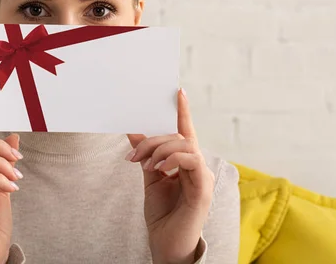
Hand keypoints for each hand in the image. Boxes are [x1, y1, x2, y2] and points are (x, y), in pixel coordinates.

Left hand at [126, 89, 213, 263]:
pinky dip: (171, 159)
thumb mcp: (149, 177)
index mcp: (185, 162)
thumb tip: (132, 130)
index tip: (177, 91)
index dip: (182, 111)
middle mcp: (197, 166)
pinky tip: (158, 169)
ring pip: (183, 145)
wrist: (166, 244)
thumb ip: (144, 154)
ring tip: (145, 165)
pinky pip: (191, 160)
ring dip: (159, 150)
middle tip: (134, 155)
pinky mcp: (203, 188)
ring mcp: (202, 176)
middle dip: (152, 140)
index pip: (184, 131)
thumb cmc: (162, 213)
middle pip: (177, 136)